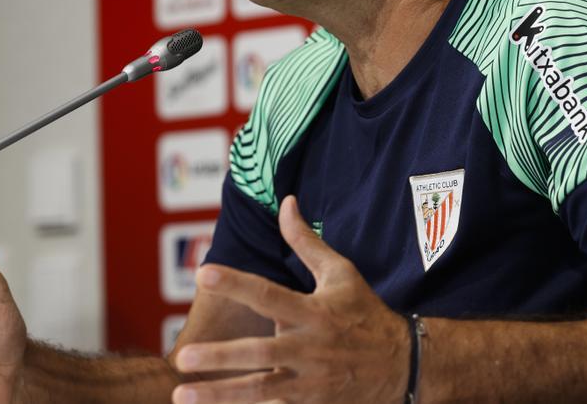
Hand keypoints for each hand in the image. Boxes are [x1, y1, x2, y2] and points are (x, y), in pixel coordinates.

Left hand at [172, 196, 408, 403]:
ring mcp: (309, 382)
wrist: (403, 366)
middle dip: (220, 356)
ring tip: (183, 395)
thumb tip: (286, 203)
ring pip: (260, 391)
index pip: (268, 294)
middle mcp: (309, 348)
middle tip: (183, 356)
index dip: (235, 284)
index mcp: (313, 312)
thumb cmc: (364, 313)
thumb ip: (306, 242)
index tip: (203, 274)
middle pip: (259, 353)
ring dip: (221, 395)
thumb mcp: (341, 273)